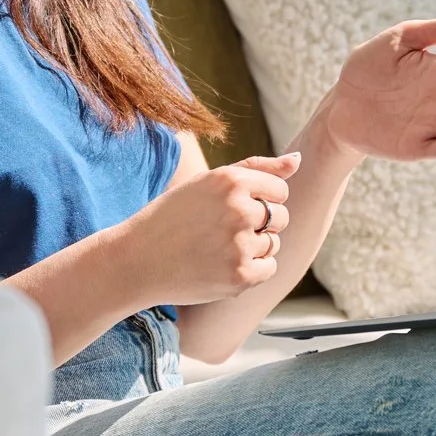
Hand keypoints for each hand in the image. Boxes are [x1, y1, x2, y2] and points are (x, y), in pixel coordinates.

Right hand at [115, 153, 298, 305]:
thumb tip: (299, 160)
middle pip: (282, 216)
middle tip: (222, 231)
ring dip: (254, 247)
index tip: (234, 208)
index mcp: (231, 180)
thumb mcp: (208, 183)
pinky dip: (252, 269)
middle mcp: (238, 209)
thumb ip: (257, 168)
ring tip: (218, 248)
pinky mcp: (239, 275)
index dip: (261, 200)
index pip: (281, 189)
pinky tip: (223, 265)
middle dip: (261, 224)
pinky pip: (269, 268)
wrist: (137, 260)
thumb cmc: (174, 217)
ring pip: (274, 243)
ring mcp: (239, 244)